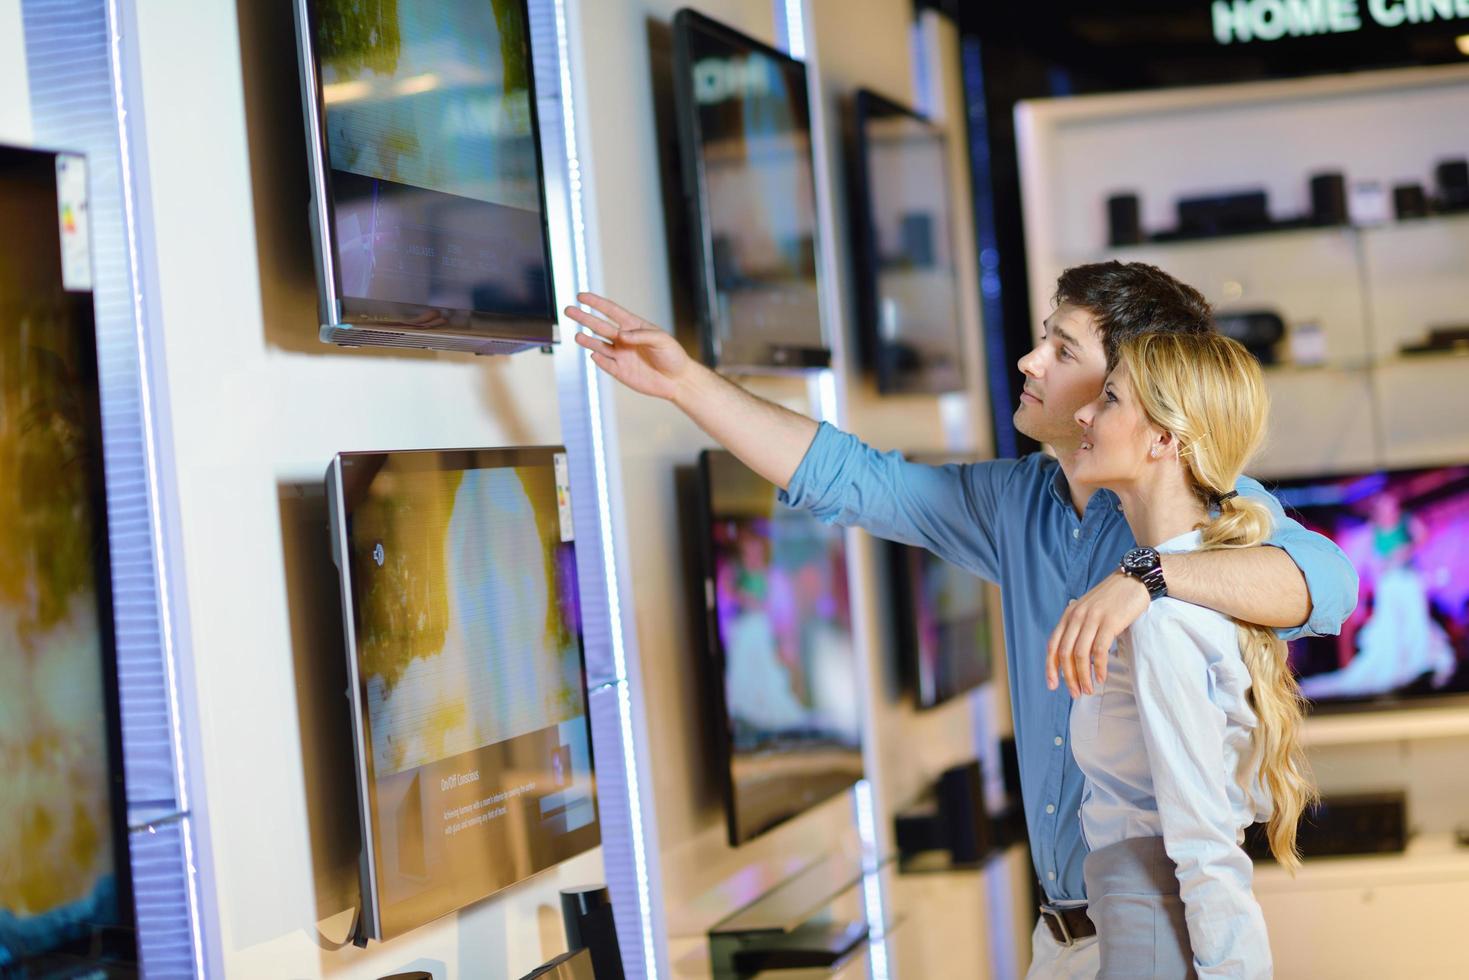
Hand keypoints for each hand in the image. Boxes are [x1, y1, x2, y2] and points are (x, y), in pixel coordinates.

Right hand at [567, 292, 693, 401]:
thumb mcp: (662, 340)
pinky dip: (599, 359)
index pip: (611, 311)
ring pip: (599, 345)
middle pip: (600, 326)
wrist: (678, 380)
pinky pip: (606, 364)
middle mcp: (624, 339)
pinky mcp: (620, 371)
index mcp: (634, 326)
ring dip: (588, 340)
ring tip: (577, 336)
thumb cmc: (673, 356)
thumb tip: (620, 336)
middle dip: (584, 318)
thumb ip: (641, 336)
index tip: (582, 296)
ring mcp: (621, 355)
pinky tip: (593, 354)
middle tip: (569, 310)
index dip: (596, 303)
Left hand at [1045, 571, 1148, 696]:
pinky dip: (1098, 667)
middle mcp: (1076, 616)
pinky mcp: (1109, 622)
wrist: (1135, 580)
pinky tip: (1101, 678)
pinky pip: (1099, 650)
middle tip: (1076, 694)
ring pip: (1080, 655)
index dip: (1051, 667)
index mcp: (1069, 614)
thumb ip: (1080, 626)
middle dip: (1068, 677)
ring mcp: (1092, 618)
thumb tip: (1075, 655)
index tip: (1053, 685)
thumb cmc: (1114, 598)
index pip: (1052, 644)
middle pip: (1065, 653)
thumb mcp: (1089, 609)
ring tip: (1089, 690)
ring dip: (1083, 676)